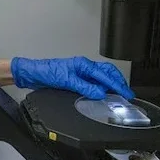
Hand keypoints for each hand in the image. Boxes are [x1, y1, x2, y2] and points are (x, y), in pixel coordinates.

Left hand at [10, 57, 133, 99]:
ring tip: (119, 94)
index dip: (117, 85)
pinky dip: (102, 88)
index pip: (105, 75)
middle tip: (127, 94)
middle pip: (107, 73)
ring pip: (101, 77)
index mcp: (83, 64)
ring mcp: (80, 73)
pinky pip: (94, 83)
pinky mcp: (76, 79)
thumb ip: (84, 87)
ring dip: (111, 85)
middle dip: (119, 82)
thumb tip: (100, 93)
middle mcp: (84, 67)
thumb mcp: (66, 81)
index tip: (126, 94)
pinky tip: (103, 94)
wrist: (32, 74)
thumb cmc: (45, 71)